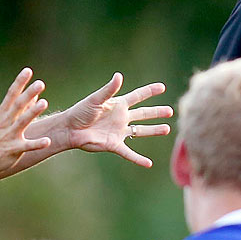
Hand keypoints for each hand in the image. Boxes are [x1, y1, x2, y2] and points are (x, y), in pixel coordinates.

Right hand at [0, 69, 52, 177]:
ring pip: (22, 122)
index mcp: (4, 114)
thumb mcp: (6, 122)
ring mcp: (9, 136)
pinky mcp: (13, 150)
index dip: (19, 82)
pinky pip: (27, 146)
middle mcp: (6, 122)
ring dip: (33, 112)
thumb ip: (23, 109)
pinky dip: (37, 144)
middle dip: (28, 93)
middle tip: (40, 83)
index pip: (12, 95)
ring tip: (44, 103)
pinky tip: (47, 141)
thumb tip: (35, 96)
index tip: (28, 70)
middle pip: (18, 105)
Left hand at [58, 73, 173, 166]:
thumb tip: (119, 76)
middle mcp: (121, 118)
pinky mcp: (114, 144)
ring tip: (167, 129)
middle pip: (143, 114)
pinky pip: (129, 153)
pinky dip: (138, 159)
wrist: (70, 129)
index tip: (162, 87)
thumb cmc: (80, 112)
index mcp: (118, 105)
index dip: (150, 91)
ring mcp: (119, 131)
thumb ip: (109, 90)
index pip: (138, 96)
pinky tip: (149, 164)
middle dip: (157, 112)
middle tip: (170, 110)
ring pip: (141, 130)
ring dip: (153, 130)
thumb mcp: (96, 99)